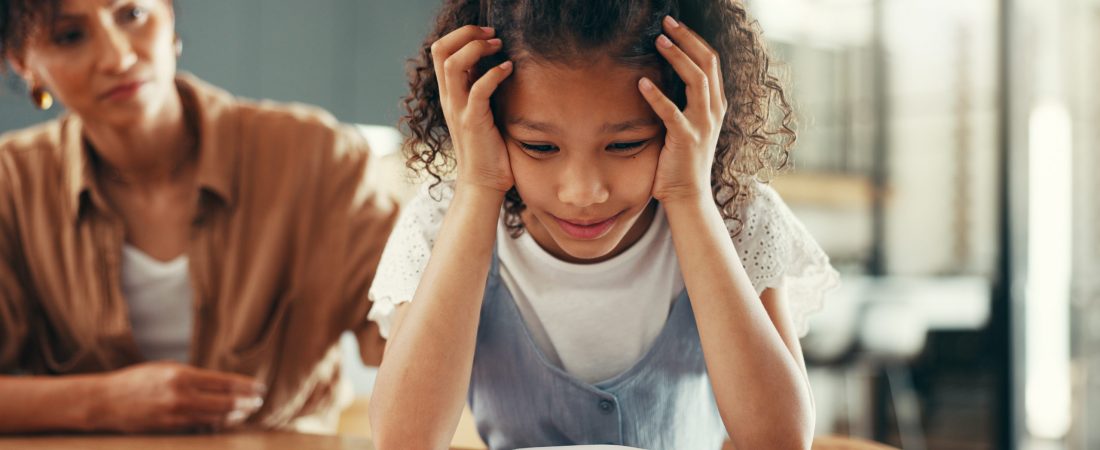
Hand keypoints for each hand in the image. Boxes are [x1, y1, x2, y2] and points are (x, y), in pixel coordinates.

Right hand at [90, 361, 265, 432]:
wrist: (106, 401)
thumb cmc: (138, 380)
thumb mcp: (167, 368)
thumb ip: (194, 377)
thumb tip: (223, 385)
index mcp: (182, 375)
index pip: (225, 383)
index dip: (247, 386)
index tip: (260, 387)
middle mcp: (182, 396)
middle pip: (226, 403)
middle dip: (246, 403)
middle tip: (259, 402)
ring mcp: (176, 415)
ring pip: (216, 418)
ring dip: (235, 415)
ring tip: (246, 411)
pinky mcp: (170, 429)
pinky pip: (200, 427)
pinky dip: (216, 423)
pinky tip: (226, 420)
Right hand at [432, 25, 515, 193]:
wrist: (483, 184)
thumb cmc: (489, 149)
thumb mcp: (481, 112)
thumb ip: (482, 90)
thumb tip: (497, 65)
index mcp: (450, 94)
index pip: (441, 50)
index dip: (461, 35)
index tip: (487, 35)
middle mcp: (449, 98)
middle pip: (441, 50)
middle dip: (467, 34)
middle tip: (492, 35)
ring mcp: (458, 110)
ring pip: (453, 65)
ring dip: (477, 48)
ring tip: (498, 46)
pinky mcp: (473, 122)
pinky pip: (478, 90)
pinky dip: (494, 74)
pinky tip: (509, 69)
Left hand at [639, 16, 727, 205]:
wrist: (688, 195)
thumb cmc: (681, 160)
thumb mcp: (688, 124)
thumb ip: (683, 101)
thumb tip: (662, 76)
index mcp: (715, 104)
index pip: (711, 61)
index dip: (694, 40)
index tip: (674, 25)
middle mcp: (714, 110)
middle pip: (707, 62)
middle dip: (687, 38)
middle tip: (666, 22)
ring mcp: (703, 125)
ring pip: (696, 80)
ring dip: (676, 57)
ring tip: (657, 41)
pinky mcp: (687, 139)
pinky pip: (673, 112)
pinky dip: (657, 95)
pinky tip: (642, 82)